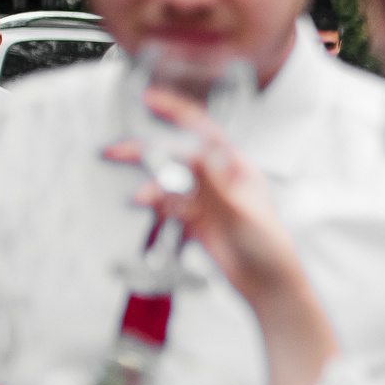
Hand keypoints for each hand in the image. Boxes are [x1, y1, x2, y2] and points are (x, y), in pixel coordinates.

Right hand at [106, 91, 309, 311]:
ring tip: (137, 199)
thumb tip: (200, 154)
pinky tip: (146, 210)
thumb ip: (216, 185)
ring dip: (150, 187)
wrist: (268, 286)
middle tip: (115, 149)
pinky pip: (168, 206)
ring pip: (169, 182)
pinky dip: (154, 206)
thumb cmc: (269, 248)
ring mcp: (206, 200)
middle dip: (146, 151)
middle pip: (177, 156)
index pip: (203, 131)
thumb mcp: (242, 213)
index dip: (176, 112)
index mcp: (236, 168)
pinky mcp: (196, 221)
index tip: (149, 99)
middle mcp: (219, 180)